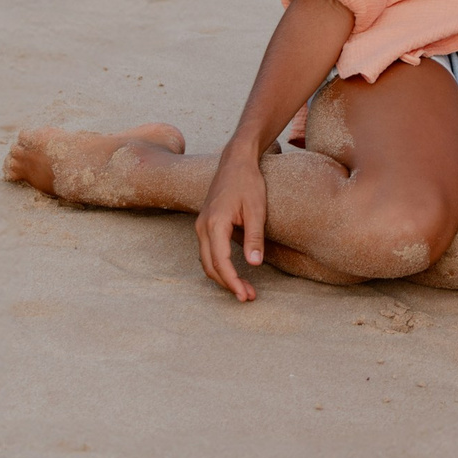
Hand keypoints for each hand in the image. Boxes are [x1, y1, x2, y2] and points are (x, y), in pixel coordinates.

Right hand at [196, 142, 267, 301]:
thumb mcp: (256, 209)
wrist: (236, 161)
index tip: (245, 294)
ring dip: (222, 277)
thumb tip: (254, 264)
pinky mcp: (205, 224)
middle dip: (228, 284)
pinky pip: (207, 252)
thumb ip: (254, 237)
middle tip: (248, 296)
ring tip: (243, 288)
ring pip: (206, 261)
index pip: (221, 262)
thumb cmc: (248, 182)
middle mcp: (203, 226)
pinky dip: (218, 265)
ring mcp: (201, 225)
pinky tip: (233, 271)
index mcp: (215, 223)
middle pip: (210, 266)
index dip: (232, 281)